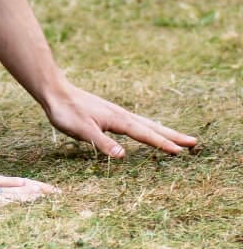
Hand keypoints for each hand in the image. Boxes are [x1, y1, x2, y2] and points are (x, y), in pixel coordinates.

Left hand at [43, 84, 197, 158]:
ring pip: (146, 124)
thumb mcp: (82, 131)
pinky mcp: (110, 113)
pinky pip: (136, 122)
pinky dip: (149, 127)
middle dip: (173, 136)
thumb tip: (122, 156)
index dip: (162, 144)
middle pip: (152, 127)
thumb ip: (102, 143)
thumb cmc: (66, 112)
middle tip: (194, 142)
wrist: (55, 92)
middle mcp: (122, 115)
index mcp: (118, 120)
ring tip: (180, 138)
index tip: (180, 152)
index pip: (144, 134)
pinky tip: (148, 130)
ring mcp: (117, 113)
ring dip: (164, 131)